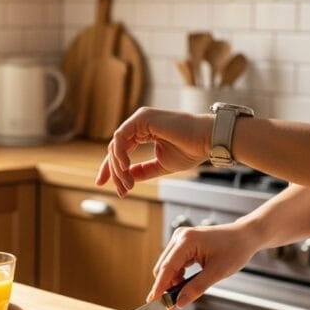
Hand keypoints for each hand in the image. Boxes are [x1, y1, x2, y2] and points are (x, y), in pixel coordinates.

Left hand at [96, 108, 211, 197]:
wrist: (207, 141)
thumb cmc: (191, 150)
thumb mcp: (160, 165)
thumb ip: (142, 171)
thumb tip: (126, 179)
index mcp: (143, 132)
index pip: (120, 150)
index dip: (110, 168)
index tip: (102, 184)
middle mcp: (139, 124)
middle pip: (115, 149)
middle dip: (115, 172)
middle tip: (121, 191)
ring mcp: (140, 119)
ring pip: (116, 145)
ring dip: (118, 168)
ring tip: (127, 184)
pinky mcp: (142, 118)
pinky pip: (121, 137)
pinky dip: (120, 154)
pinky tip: (125, 168)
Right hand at [148, 222, 263, 309]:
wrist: (245, 236)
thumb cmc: (235, 250)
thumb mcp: (217, 272)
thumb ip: (196, 288)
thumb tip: (179, 304)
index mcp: (186, 240)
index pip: (167, 267)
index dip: (159, 286)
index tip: (152, 302)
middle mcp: (180, 237)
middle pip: (163, 267)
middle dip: (165, 287)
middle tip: (170, 306)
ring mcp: (181, 239)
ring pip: (167, 266)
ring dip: (172, 282)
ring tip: (180, 297)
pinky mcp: (184, 244)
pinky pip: (174, 263)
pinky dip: (178, 276)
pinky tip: (185, 285)